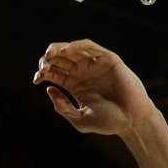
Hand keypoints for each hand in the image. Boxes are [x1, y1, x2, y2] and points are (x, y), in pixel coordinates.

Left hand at [33, 40, 155, 136]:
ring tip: (49, 55)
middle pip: (60, 59)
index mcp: (75, 85)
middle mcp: (83, 73)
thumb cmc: (108, 122)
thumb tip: (49, 89)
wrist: (131, 121)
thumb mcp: (79, 120)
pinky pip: (90, 47)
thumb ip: (63, 108)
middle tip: (42, 66)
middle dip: (48, 60)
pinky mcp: (108, 59)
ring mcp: (95, 65)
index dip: (43, 73)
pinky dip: (78, 45)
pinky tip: (66, 51)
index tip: (36, 79)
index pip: (54, 73)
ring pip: (73, 50)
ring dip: (59, 49)